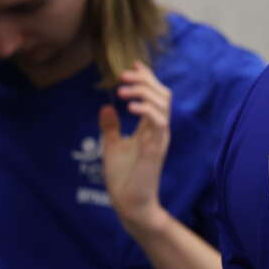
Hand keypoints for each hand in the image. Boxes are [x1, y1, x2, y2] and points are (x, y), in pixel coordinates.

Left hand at [99, 61, 172, 236]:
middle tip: (123, 75)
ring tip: (122, 89)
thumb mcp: (112, 146)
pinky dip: (146, 109)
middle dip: (145, 79)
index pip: (155, 96)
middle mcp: (159, 129)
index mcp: (150, 128)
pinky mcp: (156, 147)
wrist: (129, 204)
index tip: (133, 64)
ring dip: (143, 91)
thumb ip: (110, 127)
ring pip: (163, 103)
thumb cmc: (123, 178)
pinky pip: (158, 121)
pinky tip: (129, 105)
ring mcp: (160, 137)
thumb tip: (105, 106)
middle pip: (163, 94)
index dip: (147, 78)